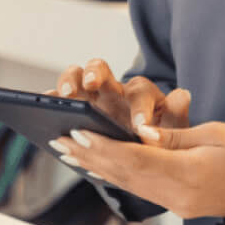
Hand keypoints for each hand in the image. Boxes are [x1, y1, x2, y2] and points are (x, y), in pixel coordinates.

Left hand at [47, 120, 224, 219]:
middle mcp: (179, 195)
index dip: (103, 145)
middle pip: (125, 173)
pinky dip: (116, 175)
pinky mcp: (179, 205)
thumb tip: (142, 133)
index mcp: (189, 174)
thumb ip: (175, 136)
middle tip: (59, 139)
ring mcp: (178, 204)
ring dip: (96, 166)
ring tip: (68, 151)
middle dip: (89, 155)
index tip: (77, 130)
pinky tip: (97, 167)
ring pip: (128, 183)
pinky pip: (140, 189)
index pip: (135, 158)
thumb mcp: (215, 133)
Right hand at [51, 58, 190, 135]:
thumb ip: (176, 116)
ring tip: (62, 96)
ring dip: (68, 82)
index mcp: (140, 94)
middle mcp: (112, 89)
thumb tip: (182, 95)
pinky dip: (49, 102)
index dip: (140, 109)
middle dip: (95, 74)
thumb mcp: (173, 132)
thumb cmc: (157, 139)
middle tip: (91, 85)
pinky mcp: (73, 108)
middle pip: (101, 69)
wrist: (140, 154)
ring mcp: (89, 98)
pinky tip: (42, 115)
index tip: (140, 127)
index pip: (140, 92)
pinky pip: (57, 100)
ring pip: (76, 78)